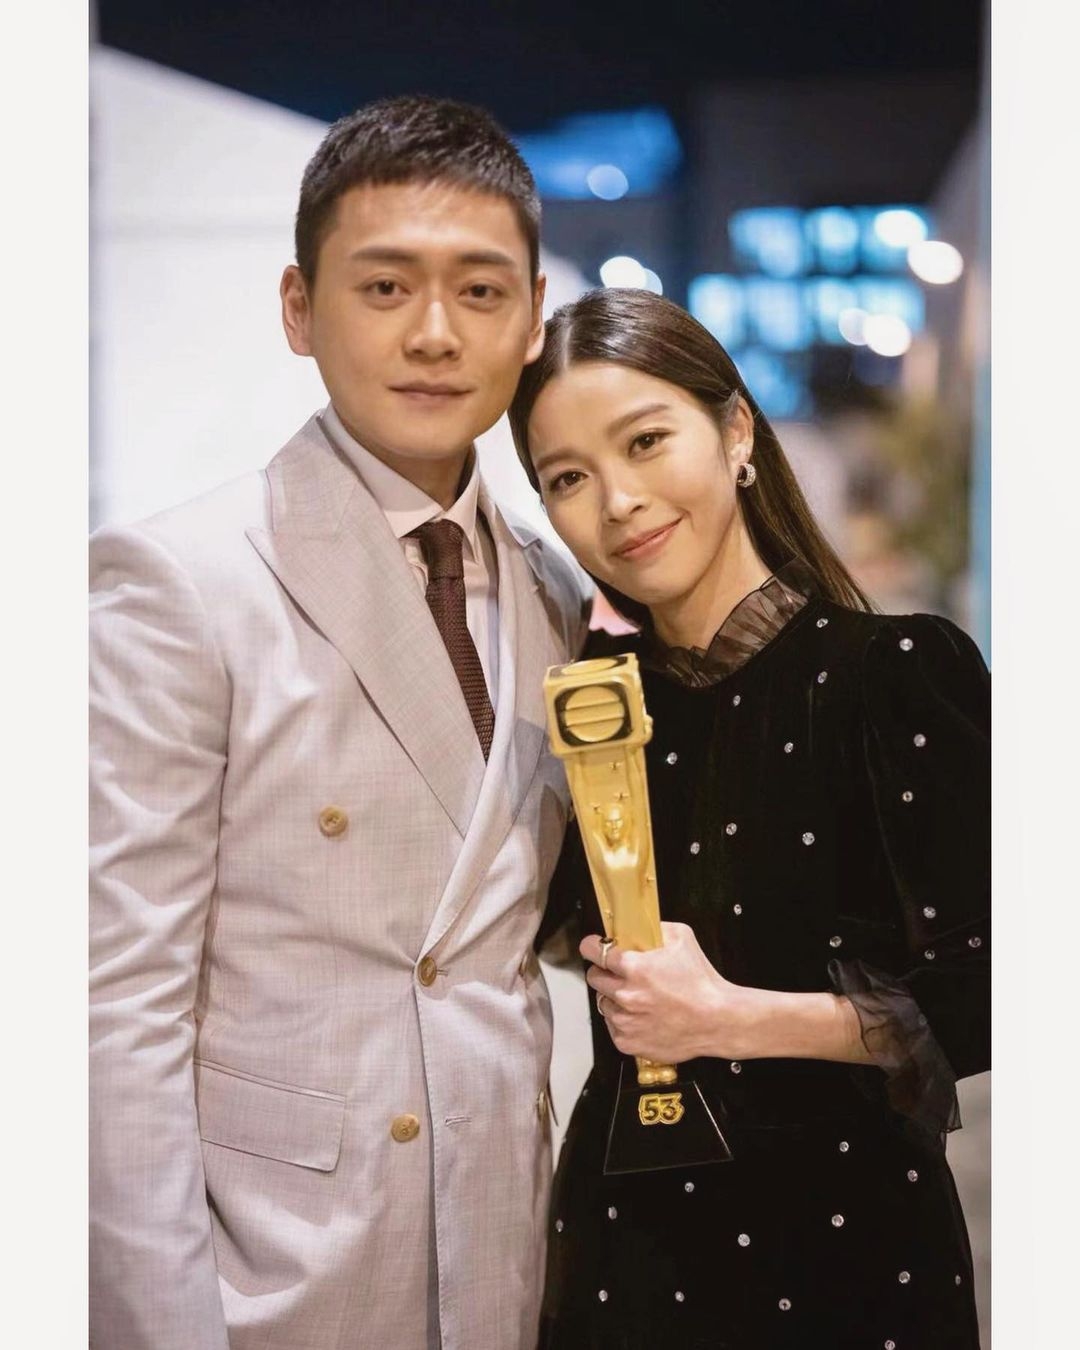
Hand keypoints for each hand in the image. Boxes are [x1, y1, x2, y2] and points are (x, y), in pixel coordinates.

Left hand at [582, 921, 758, 1063]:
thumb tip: (638, 925)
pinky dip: (623, 1020)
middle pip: (594, 978)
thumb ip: (655, 928)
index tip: (593, 946)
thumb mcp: (682, 938)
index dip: (592, 946)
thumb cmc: (702, 982)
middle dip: (605, 972)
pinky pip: (613, 1027)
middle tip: (621, 974)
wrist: (718, 1020)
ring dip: (615, 998)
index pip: (594, 951)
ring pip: (604, 1003)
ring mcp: (625, 1021)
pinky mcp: (628, 1042)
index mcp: (634, 968)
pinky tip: (643, 1015)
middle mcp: (625, 995)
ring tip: (639, 998)